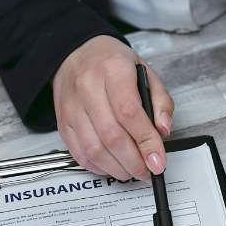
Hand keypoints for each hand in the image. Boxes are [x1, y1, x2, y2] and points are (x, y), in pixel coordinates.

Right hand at [52, 35, 173, 181]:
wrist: (76, 55)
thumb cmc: (111, 63)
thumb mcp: (145, 72)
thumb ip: (160, 101)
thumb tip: (162, 129)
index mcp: (113, 70)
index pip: (130, 113)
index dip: (146, 142)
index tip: (158, 159)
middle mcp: (88, 88)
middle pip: (112, 136)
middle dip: (134, 162)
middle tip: (148, 170)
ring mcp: (72, 108)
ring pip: (94, 150)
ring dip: (118, 168)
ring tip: (133, 171)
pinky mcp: (63, 123)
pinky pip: (80, 154)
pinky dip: (99, 167)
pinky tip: (113, 166)